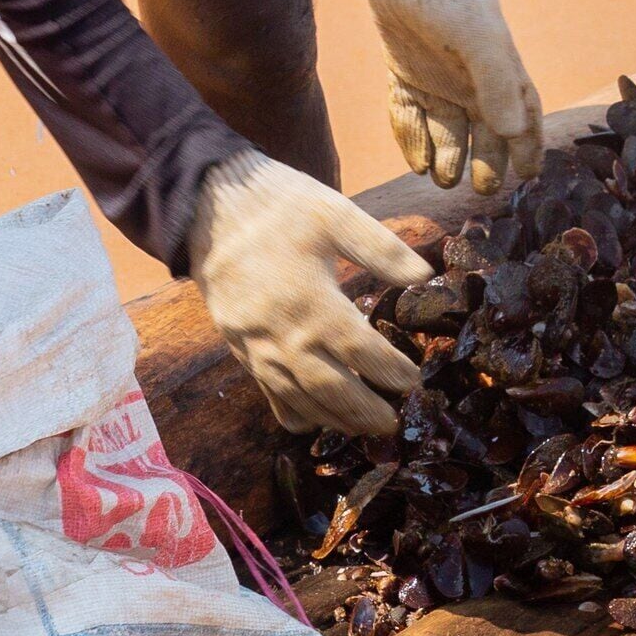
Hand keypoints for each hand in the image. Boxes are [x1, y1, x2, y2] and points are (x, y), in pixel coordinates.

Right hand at [189, 151, 428, 433]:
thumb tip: (425, 274)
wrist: (210, 206)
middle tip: (394, 424)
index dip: (391, 371)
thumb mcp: (335, 213)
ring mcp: (257, 347)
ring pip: (299, 401)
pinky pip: (268, 394)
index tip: (415, 381)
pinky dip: (294, 413)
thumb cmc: (278, 208)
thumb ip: (381, 248)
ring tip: (363, 429)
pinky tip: (315, 419)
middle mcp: (284, 335)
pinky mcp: (239, 349)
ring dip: (334, 421)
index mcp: (312, 301)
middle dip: (366, 412)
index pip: (361, 352)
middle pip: (332, 390)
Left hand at [365, 0, 544, 193]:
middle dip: (486, 164)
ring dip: (447, 158)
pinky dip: (415, 141)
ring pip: (447, 133)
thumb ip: (498, 85)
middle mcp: (473, 84)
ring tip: (444, 177)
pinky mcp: (407, 78)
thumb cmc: (454, 2)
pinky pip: (412, 118)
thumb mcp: (482, 42)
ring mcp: (439, 83)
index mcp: (501, 75)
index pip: (523, 120)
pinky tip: (417, 162)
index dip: (529, 149)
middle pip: (485, 135)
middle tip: (481, 189)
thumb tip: (513, 133)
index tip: (528, 178)